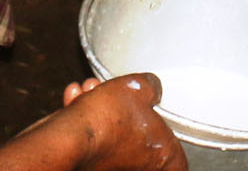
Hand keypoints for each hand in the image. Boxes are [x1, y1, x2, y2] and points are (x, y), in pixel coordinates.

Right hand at [59, 73, 187, 170]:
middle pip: (139, 134)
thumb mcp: (138, 87)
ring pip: (112, 133)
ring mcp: (115, 169)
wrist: (71, 136)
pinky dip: (85, 120)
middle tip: (112, 92)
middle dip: (121, 106)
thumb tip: (152, 86)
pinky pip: (93, 139)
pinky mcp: (92, 165)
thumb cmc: (108, 120)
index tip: (155, 115)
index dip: (165, 130)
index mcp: (164, 158)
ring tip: (89, 90)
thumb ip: (151, 86)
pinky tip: (76, 99)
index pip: (176, 152)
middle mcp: (141, 169)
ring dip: (100, 108)